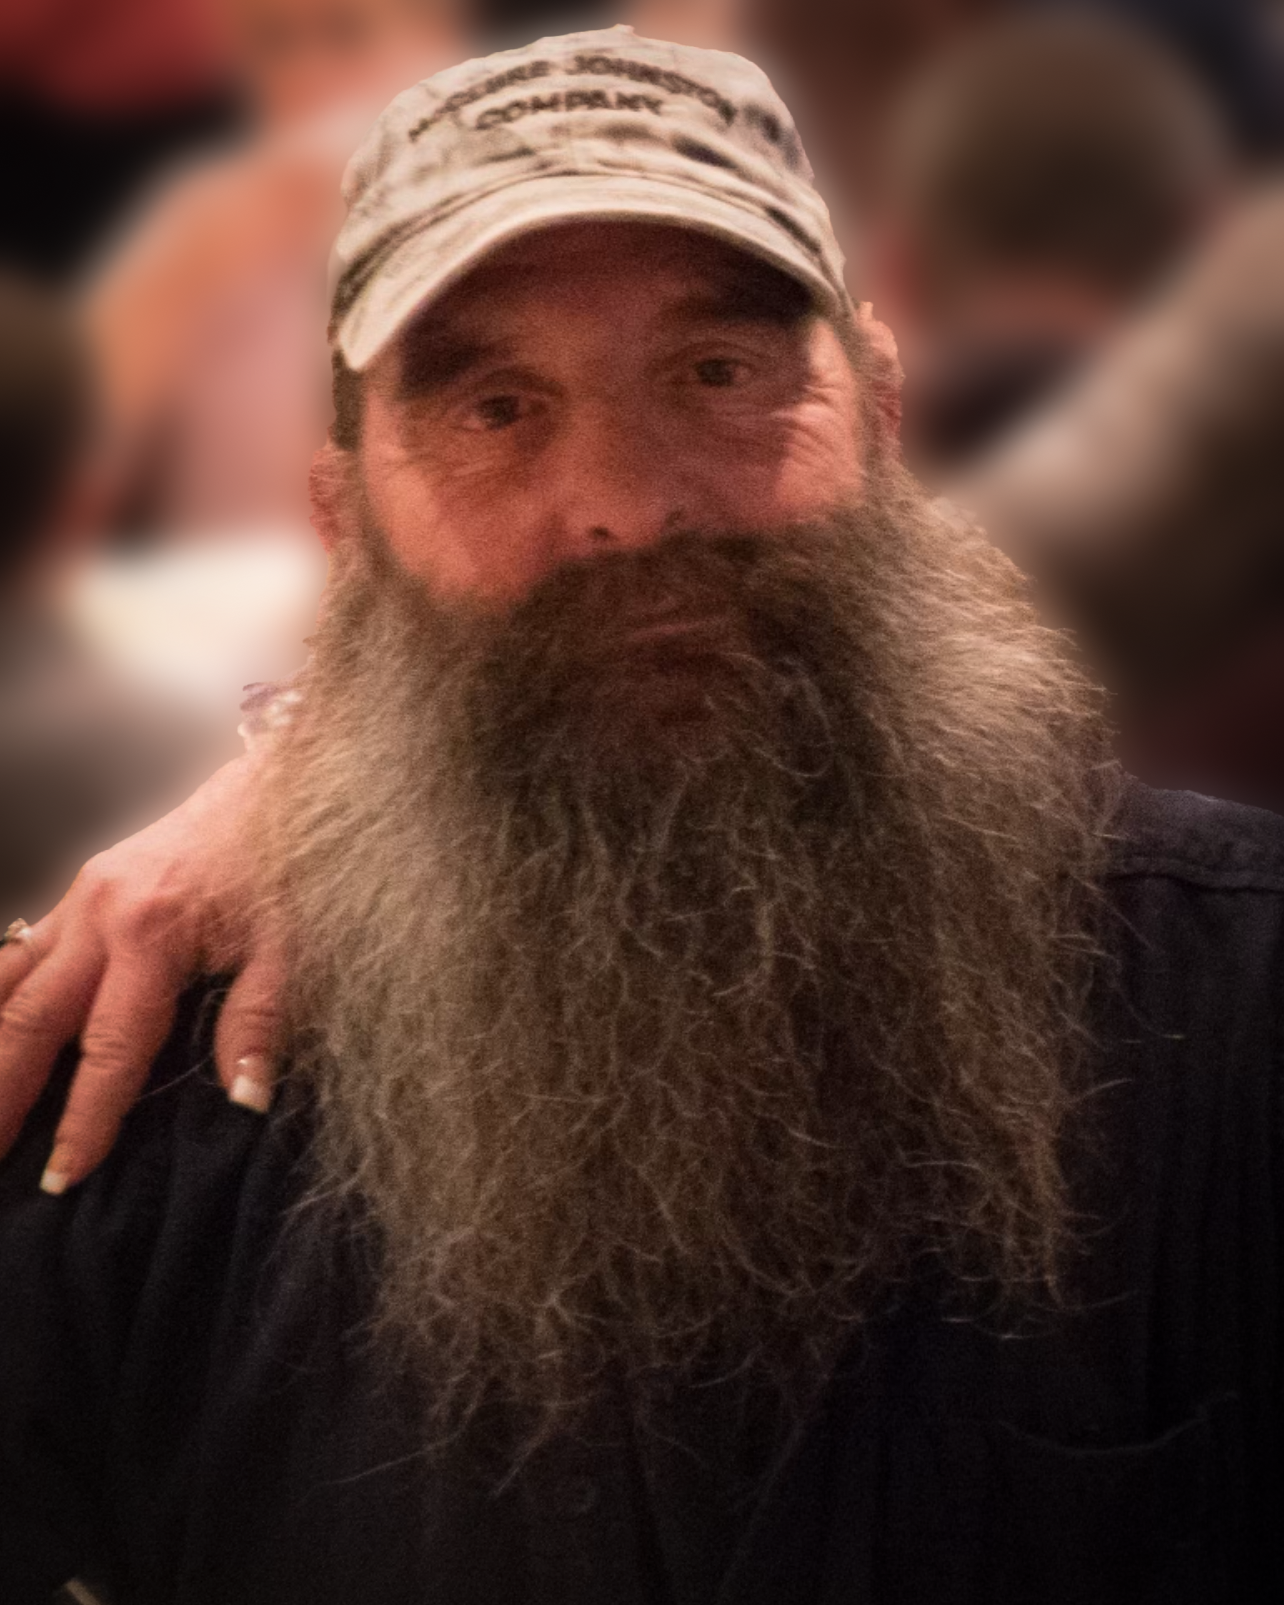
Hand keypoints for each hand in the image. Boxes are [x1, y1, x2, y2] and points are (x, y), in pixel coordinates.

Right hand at [0, 755, 282, 1191]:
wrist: (280, 784)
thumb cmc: (291, 865)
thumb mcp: (294, 945)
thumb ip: (263, 1022)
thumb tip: (244, 1100)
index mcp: (152, 935)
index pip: (109, 1050)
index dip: (85, 1118)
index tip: (64, 1177)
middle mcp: (99, 916)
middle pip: (31, 1021)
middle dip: (1, 1095)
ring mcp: (80, 898)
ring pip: (10, 986)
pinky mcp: (80, 889)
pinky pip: (20, 952)